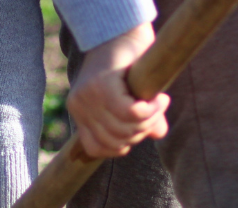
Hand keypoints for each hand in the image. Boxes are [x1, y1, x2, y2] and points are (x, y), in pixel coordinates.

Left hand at [66, 22, 169, 158]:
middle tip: (155, 113)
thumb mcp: (131, 96)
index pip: (96, 148)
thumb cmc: (128, 63)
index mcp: (79, 113)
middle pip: (114, 141)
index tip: (139, 128)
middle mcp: (78, 106)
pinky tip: (159, 100)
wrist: (122, 30)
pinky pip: (131, 113)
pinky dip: (150, 111)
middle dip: (140, 132)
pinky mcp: (103, 86)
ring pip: (124, 128)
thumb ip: (141, 119)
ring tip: (159, 104)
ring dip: (149, 120)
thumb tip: (159, 134)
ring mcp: (88, 96)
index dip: (122, 146)